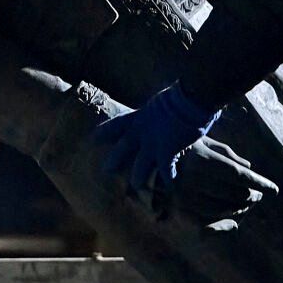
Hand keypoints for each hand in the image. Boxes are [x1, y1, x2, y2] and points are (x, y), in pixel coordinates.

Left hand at [92, 82, 220, 195]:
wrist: (188, 99)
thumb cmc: (179, 97)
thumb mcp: (160, 103)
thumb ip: (155, 113)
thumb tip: (159, 113)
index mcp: (139, 116)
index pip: (116, 125)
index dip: (104, 132)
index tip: (93, 139)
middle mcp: (141, 131)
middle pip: (122, 149)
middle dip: (113, 161)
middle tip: (106, 171)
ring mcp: (152, 143)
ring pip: (139, 166)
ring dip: (137, 177)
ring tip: (136, 185)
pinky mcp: (166, 151)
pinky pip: (165, 170)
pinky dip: (168, 177)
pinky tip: (170, 185)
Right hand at [153, 136, 277, 221]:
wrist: (140, 157)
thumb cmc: (176, 145)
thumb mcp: (201, 142)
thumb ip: (226, 154)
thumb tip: (248, 168)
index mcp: (202, 160)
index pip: (239, 175)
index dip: (259, 183)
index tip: (274, 190)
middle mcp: (194, 180)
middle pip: (235, 194)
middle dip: (251, 196)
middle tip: (259, 195)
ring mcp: (186, 198)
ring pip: (225, 209)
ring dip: (241, 209)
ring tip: (248, 204)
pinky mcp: (179, 210)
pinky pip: (208, 223)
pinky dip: (224, 224)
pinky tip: (234, 222)